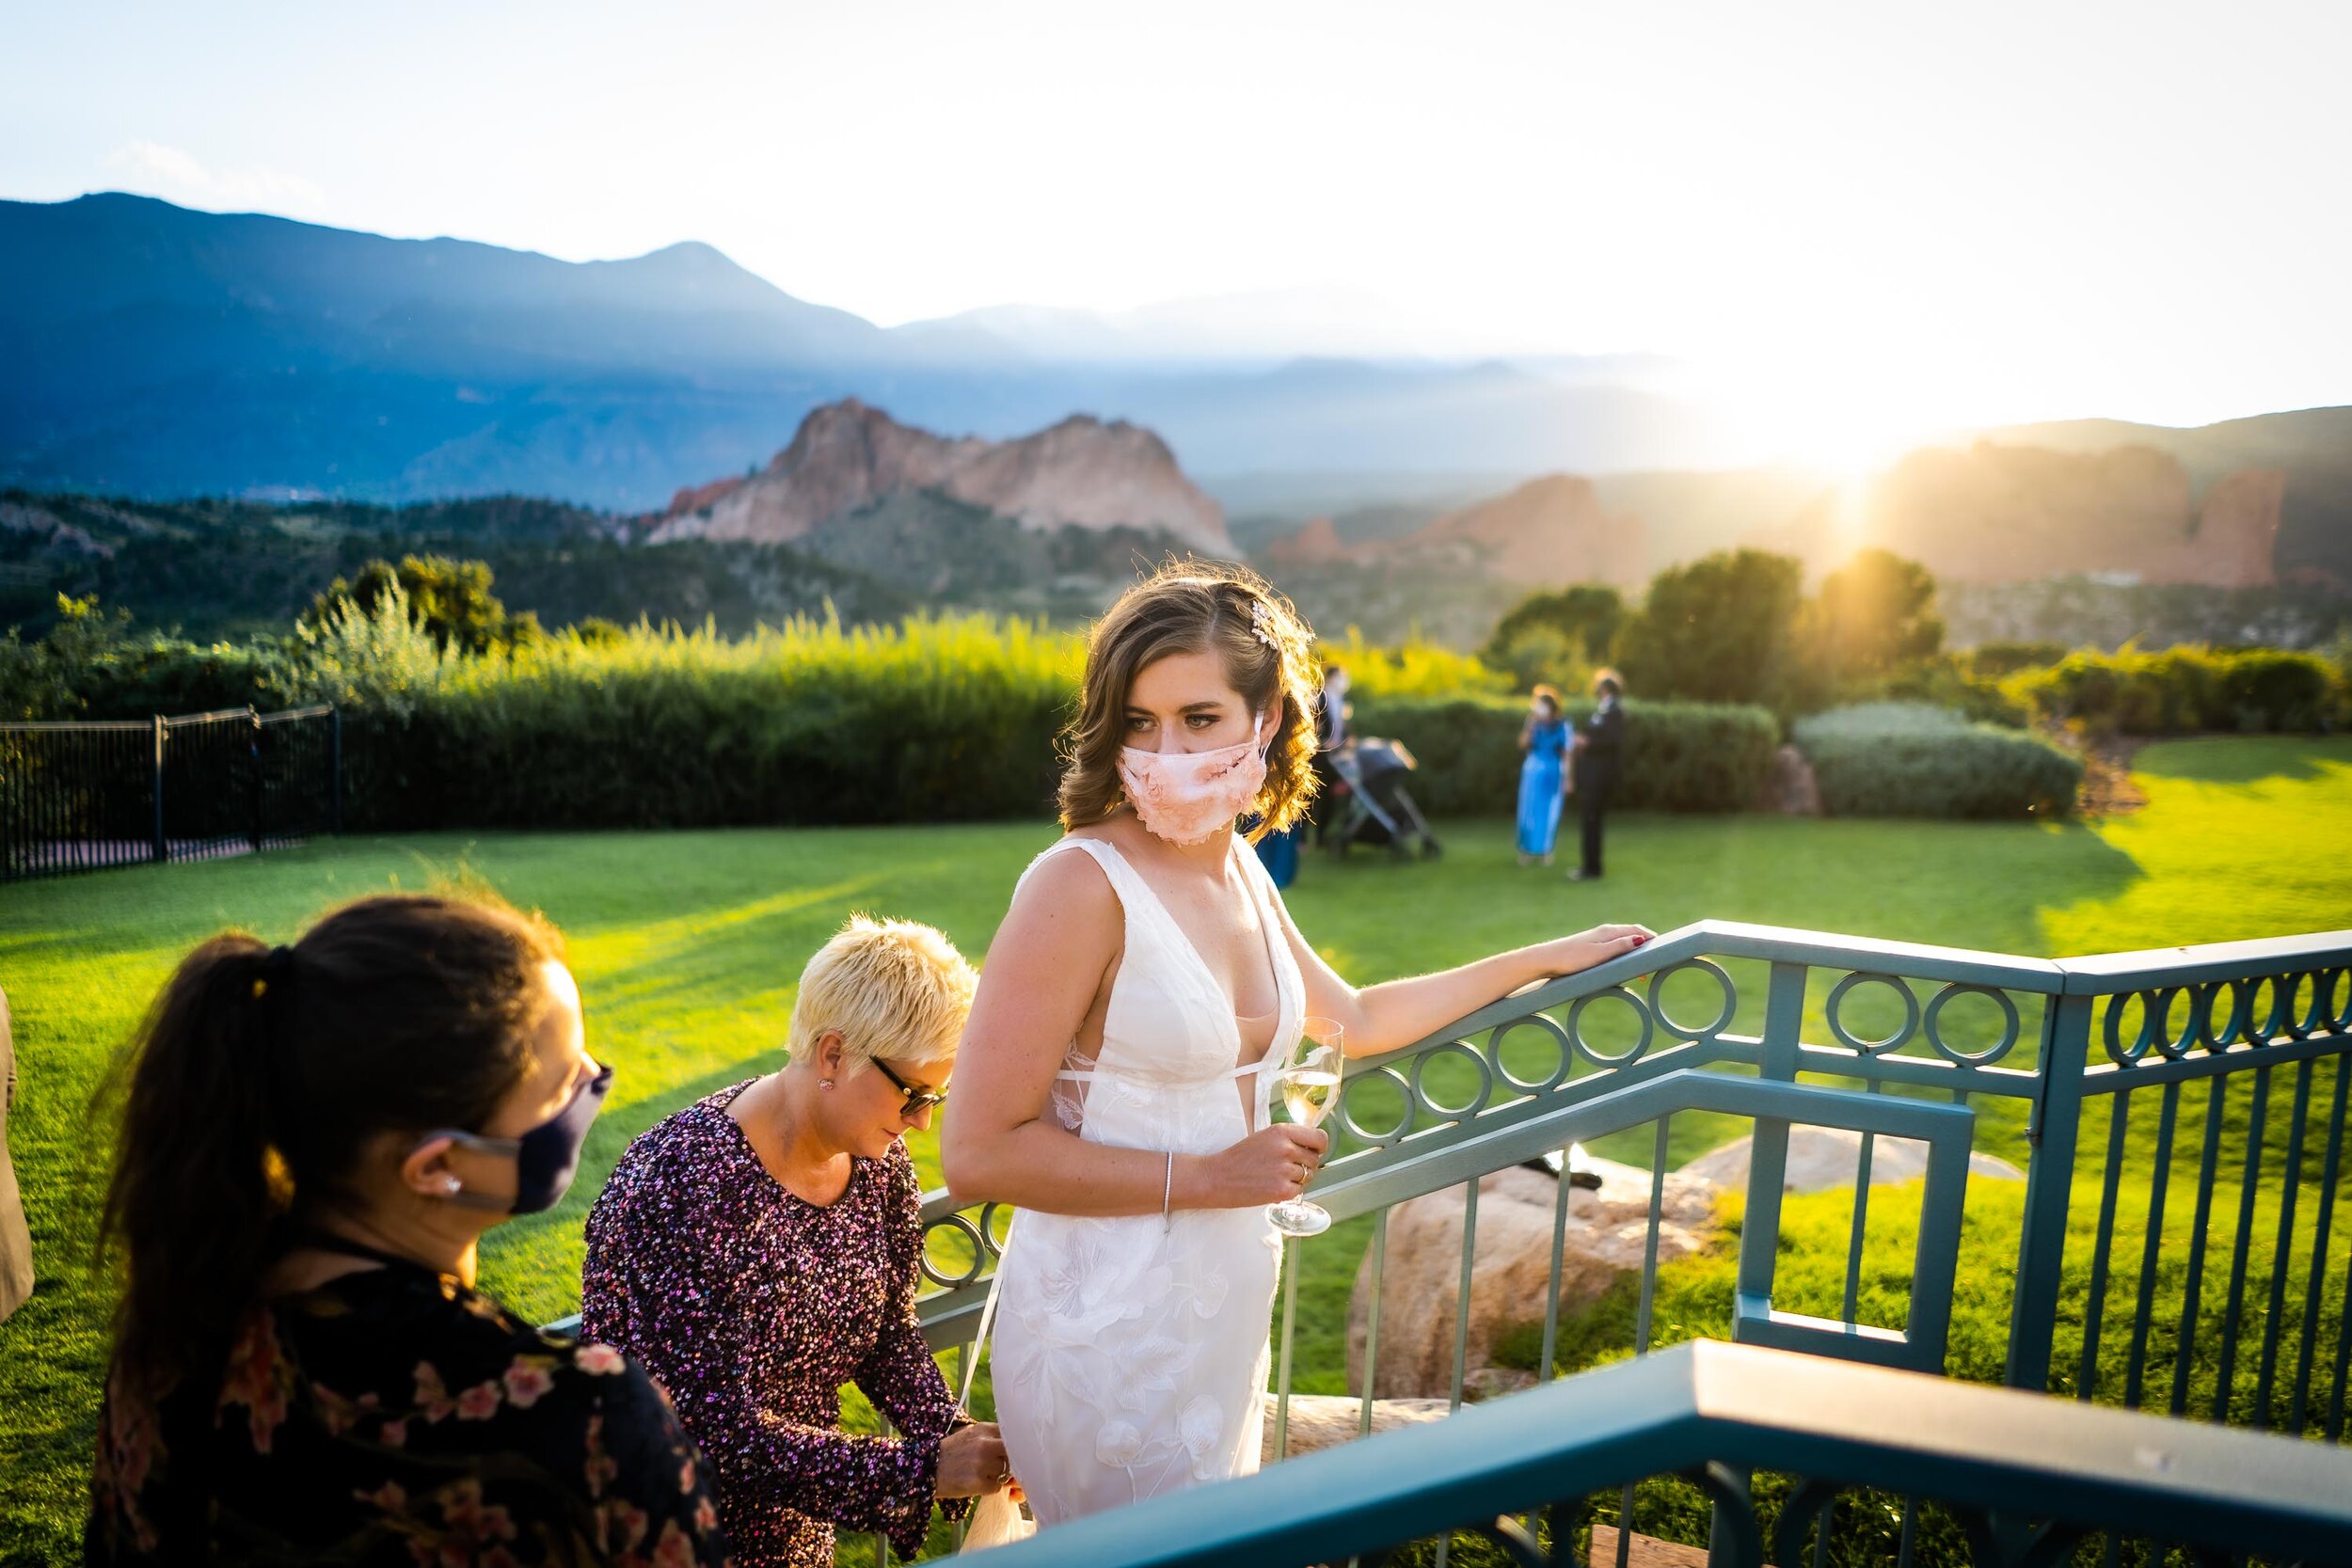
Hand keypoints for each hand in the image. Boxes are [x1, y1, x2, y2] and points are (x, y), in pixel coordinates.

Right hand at [936, 1422, 1015, 1498]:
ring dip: (998, 1476)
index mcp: (984, 1429)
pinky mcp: (977, 1482)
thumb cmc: (953, 1452)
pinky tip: (974, 1482)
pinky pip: (996, 1487)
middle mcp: (985, 1444)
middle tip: (1002, 1466)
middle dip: (1011, 1462)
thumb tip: (1019, 1447)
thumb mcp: (971, 1435)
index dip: (1016, 1447)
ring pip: (1006, 1472)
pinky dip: (989, 1488)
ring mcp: (982, 1463)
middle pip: (1014, 1455)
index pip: (1014, 1436)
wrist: (927, 1468)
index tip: (1014, 1452)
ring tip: (981, 1473)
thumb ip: (993, 1437)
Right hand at [1198, 1123, 1330, 1207]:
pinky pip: (1298, 1191)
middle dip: (1305, 1165)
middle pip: (1315, 1159)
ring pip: (1308, 1176)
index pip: (1320, 1138)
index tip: (1314, 1151)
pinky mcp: (1282, 1189)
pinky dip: (1288, 1191)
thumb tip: (1313, 1147)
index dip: (1319, 1147)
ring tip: (1275, 1177)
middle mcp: (1286, 1148)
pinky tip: (1271, 1187)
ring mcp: (1285, 1169)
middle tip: (1285, 1168)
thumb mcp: (1264, 1138)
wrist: (1217, 1177)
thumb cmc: (1239, 1158)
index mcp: (1281, 1131)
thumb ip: (1288, 1139)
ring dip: (1296, 1179)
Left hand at [1539, 924, 1654, 976]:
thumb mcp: (1600, 955)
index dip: (1651, 938)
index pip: (1636, 930)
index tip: (1664, 948)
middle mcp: (1604, 932)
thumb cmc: (1572, 958)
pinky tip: (1623, 963)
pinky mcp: (1590, 947)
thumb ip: (1620, 947)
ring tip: (1642, 966)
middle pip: (1631, 934)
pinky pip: (1613, 947)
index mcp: (1609, 932)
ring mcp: (1596, 939)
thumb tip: (1641, 940)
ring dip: (1634, 951)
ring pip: (1622, 941)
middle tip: (1655, 960)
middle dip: (1645, 945)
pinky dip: (1623, 953)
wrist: (1546, 959)